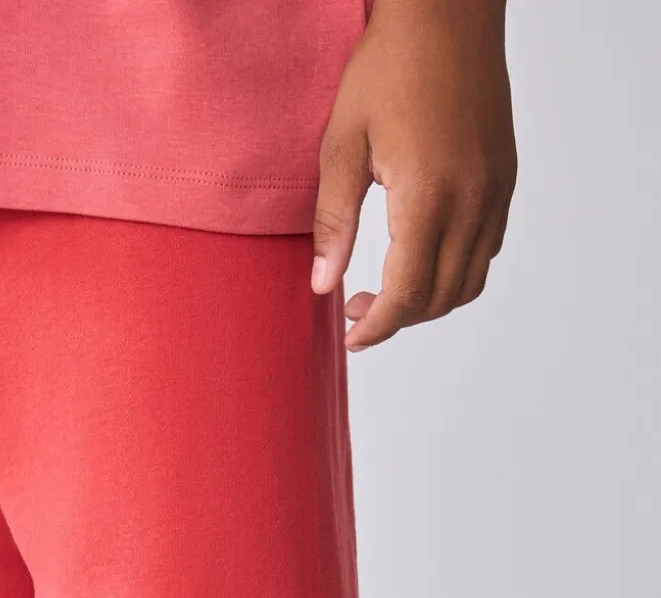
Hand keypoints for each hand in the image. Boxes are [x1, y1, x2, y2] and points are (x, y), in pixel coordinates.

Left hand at [312, 0, 516, 350]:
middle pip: (442, 299)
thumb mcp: (342, 145)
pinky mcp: (504, 180)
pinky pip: (487, 249)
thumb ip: (334, 221)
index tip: (350, 336)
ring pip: (471, 281)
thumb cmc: (389, 69)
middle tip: (357, 310)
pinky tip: (421, 254)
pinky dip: (456, 271)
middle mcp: (472, 202)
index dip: (377, 327)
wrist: (446, 17)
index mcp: (428, 197)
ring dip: (429, 301)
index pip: (408, 294)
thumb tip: (322, 284)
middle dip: (398, 319)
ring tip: (387, 290)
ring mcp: (495, 192)